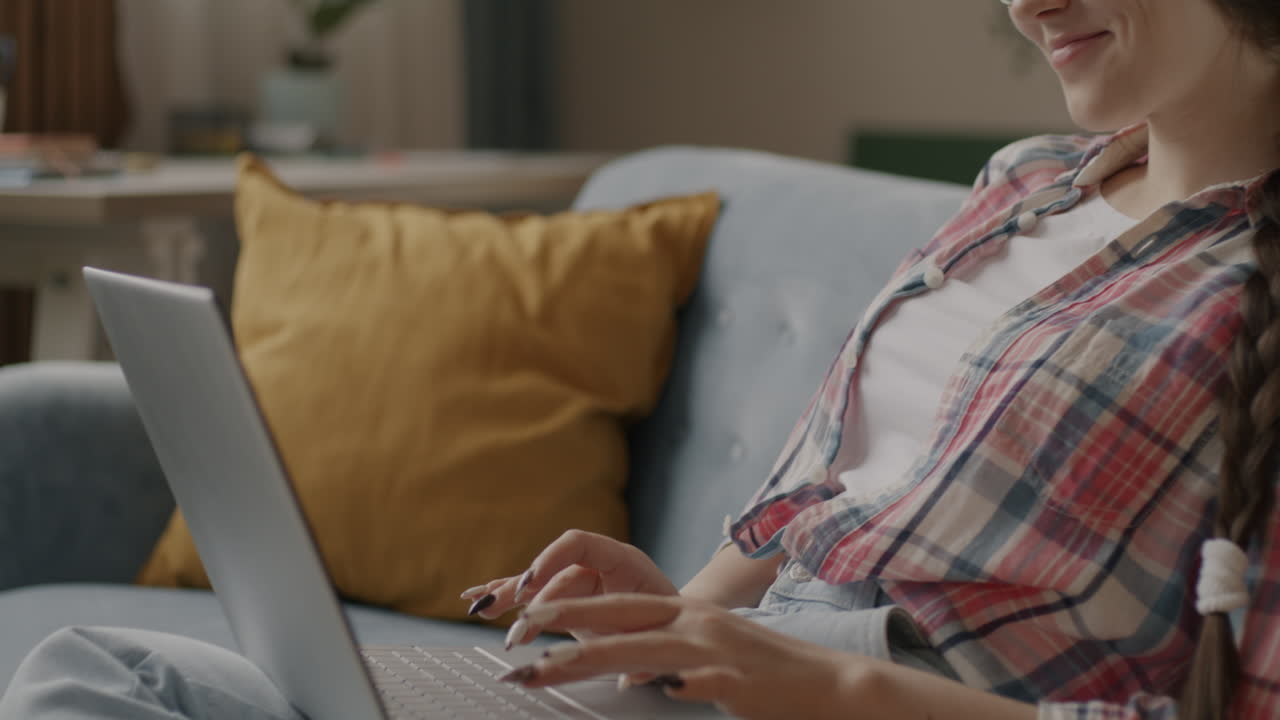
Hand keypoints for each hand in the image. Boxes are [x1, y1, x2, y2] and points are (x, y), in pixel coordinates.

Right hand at [458, 530, 677, 641]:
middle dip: (529, 595)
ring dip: (509, 596)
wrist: (676, 619)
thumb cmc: (672, 621)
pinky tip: (479, 600)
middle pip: (552, 571)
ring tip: (483, 607)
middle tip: (515, 621)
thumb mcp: (662, 635)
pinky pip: (532, 595)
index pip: (579, 544)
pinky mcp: (567, 599)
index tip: (532, 584)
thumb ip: (645, 654)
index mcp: (623, 560)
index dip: (552, 558)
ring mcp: (579, 580)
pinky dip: (507, 597)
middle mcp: (596, 565)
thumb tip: (632, 676)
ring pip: (537, 583)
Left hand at [497, 594, 880, 719]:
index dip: (571, 609)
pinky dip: (680, 683)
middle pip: (621, 618)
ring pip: (646, 648)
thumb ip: (666, 658)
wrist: (831, 684)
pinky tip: (658, 689)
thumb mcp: (709, 654)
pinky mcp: (741, 680)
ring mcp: (718, 651)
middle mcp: (697, 623)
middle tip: (517, 634)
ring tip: (549, 668)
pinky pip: (706, 680)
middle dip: (565, 624)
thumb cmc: (766, 674)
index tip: (526, 619)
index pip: (619, 606)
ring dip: (594, 656)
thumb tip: (627, 674)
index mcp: (688, 614)